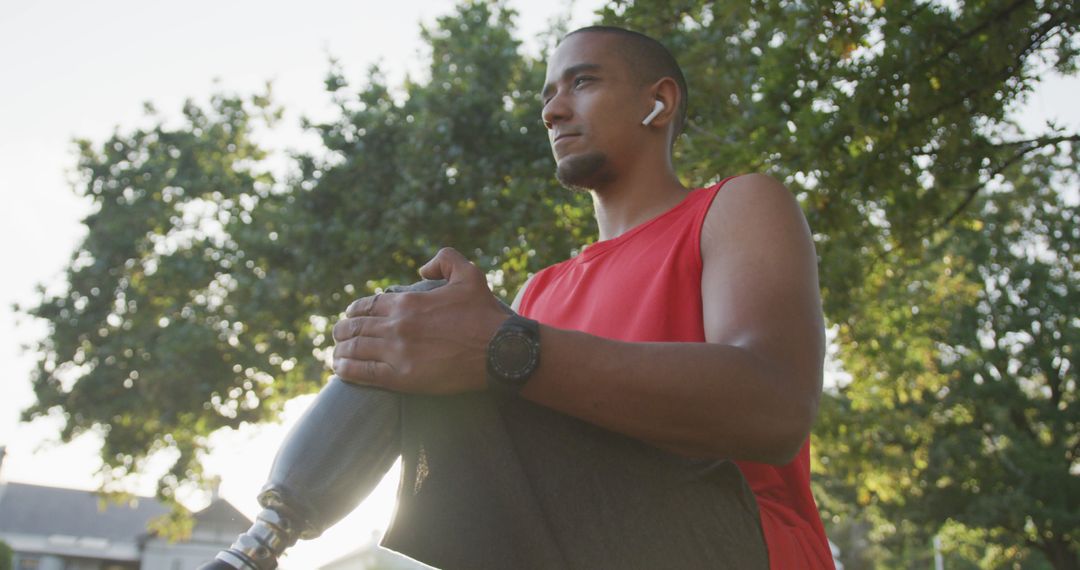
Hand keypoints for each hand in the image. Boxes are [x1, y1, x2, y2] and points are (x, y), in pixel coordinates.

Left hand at [331, 247, 509, 393]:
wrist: (499, 351)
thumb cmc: (485, 314)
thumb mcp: (469, 274)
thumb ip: (445, 260)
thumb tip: (422, 267)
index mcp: (407, 302)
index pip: (367, 305)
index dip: (354, 311)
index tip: (350, 316)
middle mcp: (397, 325)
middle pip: (355, 327)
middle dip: (342, 331)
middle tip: (338, 336)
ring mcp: (397, 352)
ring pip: (355, 349)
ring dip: (340, 351)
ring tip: (335, 355)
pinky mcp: (402, 378)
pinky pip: (364, 373)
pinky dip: (347, 371)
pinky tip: (340, 370)